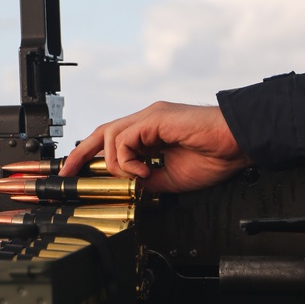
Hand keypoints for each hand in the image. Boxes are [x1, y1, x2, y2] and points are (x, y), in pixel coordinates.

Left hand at [59, 101, 251, 192]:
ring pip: (109, 136)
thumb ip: (145, 180)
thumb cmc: (214, 157)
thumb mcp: (169, 178)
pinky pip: (124, 139)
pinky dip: (128, 160)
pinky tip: (147, 170)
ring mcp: (150, 116)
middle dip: (79, 155)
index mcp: (150, 132)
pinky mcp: (155, 118)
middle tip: (67, 174)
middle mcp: (146, 120)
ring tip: (140, 177)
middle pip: (100, 132)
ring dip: (117, 164)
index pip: (110, 140)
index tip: (74, 175)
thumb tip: (126, 187)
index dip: (89, 156)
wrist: (237, 145)